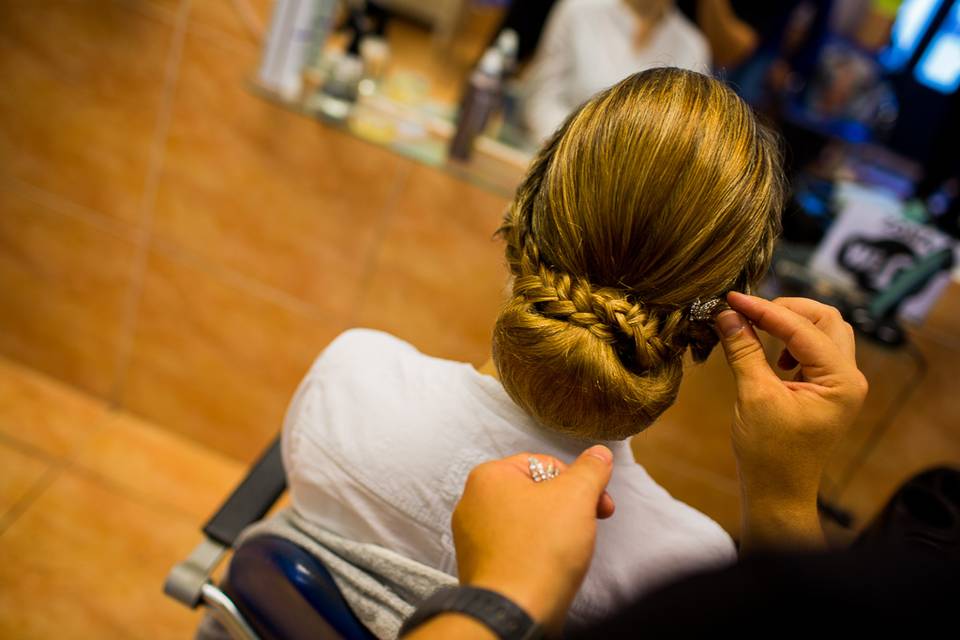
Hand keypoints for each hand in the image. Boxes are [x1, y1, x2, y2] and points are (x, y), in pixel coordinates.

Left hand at [452, 446, 614, 634]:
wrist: (514, 611)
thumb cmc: (539, 550)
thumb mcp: (576, 497)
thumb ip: (590, 470)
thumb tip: (598, 454)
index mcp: (488, 476)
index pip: (542, 463)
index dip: (577, 481)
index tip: (599, 502)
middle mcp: (473, 502)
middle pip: (534, 492)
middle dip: (568, 505)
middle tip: (591, 522)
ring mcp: (473, 536)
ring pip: (526, 520)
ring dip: (554, 529)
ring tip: (571, 548)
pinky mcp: (481, 565)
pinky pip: (515, 547)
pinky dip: (536, 552)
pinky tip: (551, 566)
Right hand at [715, 292, 867, 548]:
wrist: (777, 492)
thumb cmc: (768, 453)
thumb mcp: (753, 396)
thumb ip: (744, 350)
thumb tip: (727, 314)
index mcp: (841, 381)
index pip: (803, 328)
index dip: (765, 310)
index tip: (732, 299)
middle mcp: (850, 378)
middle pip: (826, 319)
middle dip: (786, 310)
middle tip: (748, 312)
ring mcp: (840, 383)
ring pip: (823, 331)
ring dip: (791, 324)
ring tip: (757, 332)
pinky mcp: (826, 389)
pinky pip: (816, 350)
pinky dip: (792, 342)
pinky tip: (771, 358)